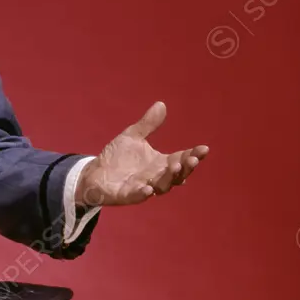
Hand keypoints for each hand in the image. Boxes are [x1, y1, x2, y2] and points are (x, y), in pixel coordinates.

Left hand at [75, 101, 208, 206]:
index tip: (204, 148)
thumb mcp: (132, 136)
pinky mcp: (128, 195)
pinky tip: (148, 189)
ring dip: (169, 178)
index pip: (182, 158)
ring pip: (163, 186)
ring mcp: (144, 187)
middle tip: (193, 159)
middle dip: (186, 167)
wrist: (94, 173)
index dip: (193, 154)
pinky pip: (138, 196)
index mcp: (160, 163)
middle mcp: (156, 176)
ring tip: (174, 166)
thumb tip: (161, 104)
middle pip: (177, 175)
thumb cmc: (117, 157)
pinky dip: (143, 193)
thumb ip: (148, 124)